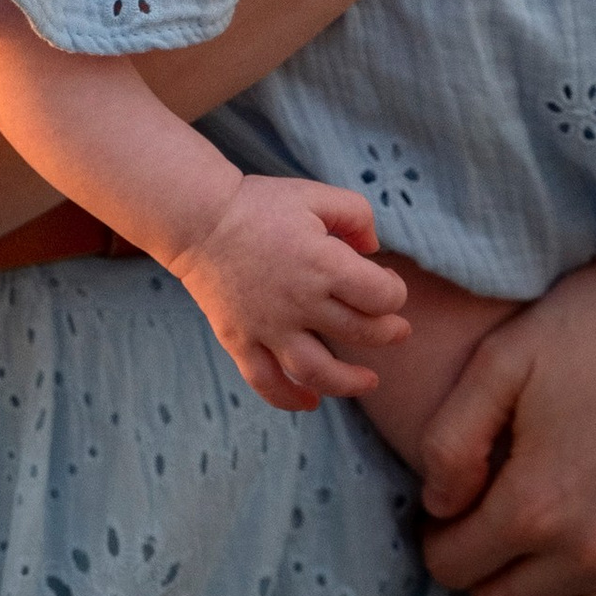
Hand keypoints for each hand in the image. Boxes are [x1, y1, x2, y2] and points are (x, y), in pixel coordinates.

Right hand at [167, 175, 409, 411]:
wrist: (198, 219)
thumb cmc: (260, 204)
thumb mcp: (316, 195)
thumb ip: (357, 215)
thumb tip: (374, 248)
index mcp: (324, 264)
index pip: (382, 297)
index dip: (395, 292)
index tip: (388, 283)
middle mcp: (300, 302)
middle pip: (362, 334)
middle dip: (388, 333)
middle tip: (397, 329)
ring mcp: (268, 327)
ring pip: (319, 372)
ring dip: (351, 383)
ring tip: (370, 382)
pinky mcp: (240, 340)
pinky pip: (266, 382)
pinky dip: (289, 398)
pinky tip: (310, 401)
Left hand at [414, 185, 595, 595]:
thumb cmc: (593, 319)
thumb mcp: (499, 362)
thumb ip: (449, 441)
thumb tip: (439, 506)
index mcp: (538, 506)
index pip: (452, 566)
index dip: (436, 538)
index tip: (446, 509)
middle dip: (478, 574)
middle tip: (479, 530)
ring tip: (525, 564)